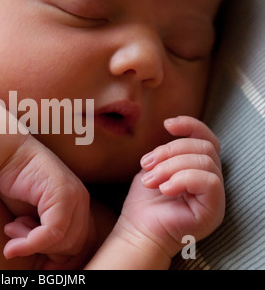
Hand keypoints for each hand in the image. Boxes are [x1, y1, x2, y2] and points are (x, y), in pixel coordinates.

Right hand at [0, 136, 91, 267]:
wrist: (6, 154)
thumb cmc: (16, 183)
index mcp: (79, 206)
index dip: (64, 261)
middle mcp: (81, 202)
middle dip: (45, 253)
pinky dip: (30, 242)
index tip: (43, 268)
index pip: (83, 244)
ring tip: (11, 229)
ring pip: (64, 241)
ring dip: (32, 244)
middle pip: (75, 246)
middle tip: (16, 242)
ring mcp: (75, 197)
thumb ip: (46, 235)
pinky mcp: (62, 194)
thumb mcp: (33, 217)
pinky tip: (12, 240)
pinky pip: (52, 233)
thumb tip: (52, 263)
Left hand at [117, 116, 224, 257]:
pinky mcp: (214, 210)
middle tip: (147, 165)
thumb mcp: (155, 167)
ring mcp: (215, 197)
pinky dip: (182, 179)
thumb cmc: (144, 202)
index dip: (190, 126)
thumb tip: (171, 124)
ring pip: (205, 161)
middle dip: (170, 151)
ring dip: (171, 166)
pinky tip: (164, 189)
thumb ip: (168, 150)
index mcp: (198, 170)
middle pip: (204, 147)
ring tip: (151, 181)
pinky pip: (208, 181)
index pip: (206, 139)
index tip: (167, 125)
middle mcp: (211, 181)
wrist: (138, 231)